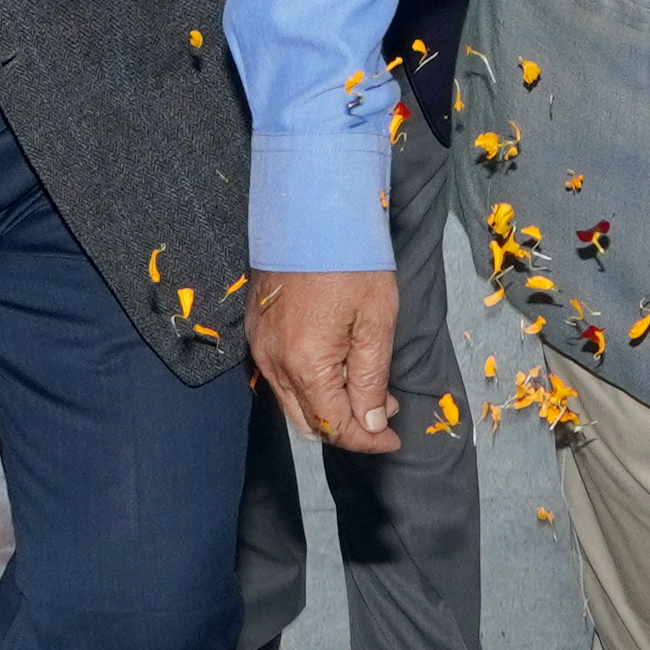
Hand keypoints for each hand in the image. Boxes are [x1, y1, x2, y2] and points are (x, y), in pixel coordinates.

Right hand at [249, 266, 399, 450]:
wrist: (313, 210)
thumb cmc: (351, 261)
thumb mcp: (376, 322)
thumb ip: (370, 380)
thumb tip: (371, 424)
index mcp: (305, 364)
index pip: (335, 426)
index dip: (367, 440)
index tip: (393, 438)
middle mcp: (273, 362)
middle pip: (309, 422)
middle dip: (348, 428)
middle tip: (383, 416)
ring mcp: (260, 346)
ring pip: (292, 402)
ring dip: (328, 407)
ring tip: (367, 391)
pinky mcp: (257, 329)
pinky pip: (280, 377)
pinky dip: (309, 386)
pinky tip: (337, 368)